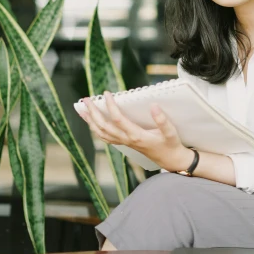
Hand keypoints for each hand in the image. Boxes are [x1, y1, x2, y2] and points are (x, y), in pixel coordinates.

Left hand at [79, 92, 194, 171]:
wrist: (170, 160)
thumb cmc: (170, 145)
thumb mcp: (171, 132)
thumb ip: (162, 120)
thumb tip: (153, 105)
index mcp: (137, 135)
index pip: (118, 119)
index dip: (110, 106)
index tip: (106, 94)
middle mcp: (127, 140)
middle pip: (104, 126)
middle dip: (93, 112)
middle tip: (86, 100)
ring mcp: (125, 143)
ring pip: (102, 133)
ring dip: (91, 121)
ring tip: (82, 110)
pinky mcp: (125, 143)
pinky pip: (106, 138)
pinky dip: (96, 130)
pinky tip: (92, 123)